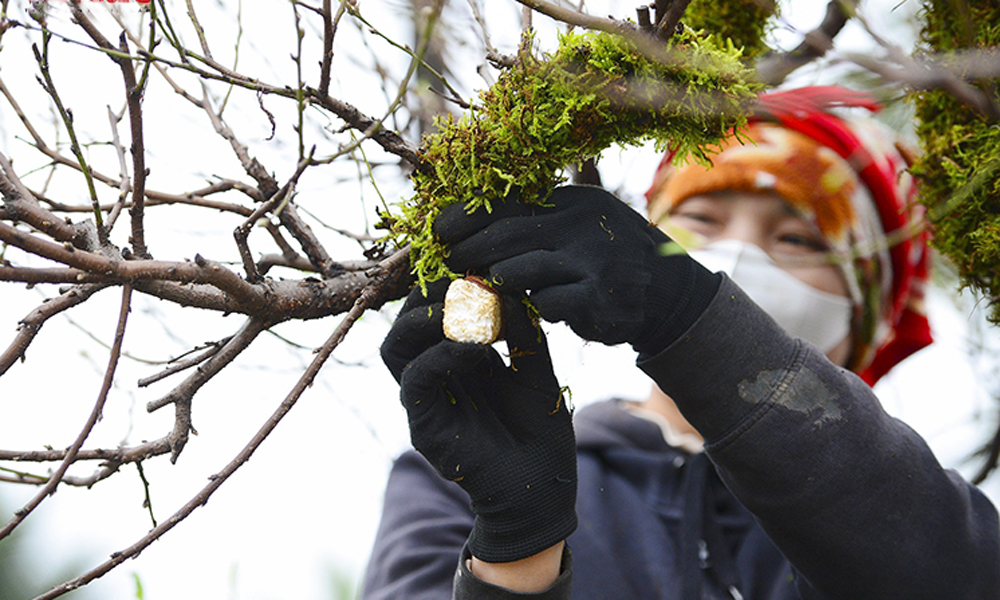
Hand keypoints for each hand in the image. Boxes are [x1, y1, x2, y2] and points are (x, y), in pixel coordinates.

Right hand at [381, 280, 576, 563]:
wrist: (542, 488)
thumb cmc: (538, 430)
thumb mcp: (537, 368)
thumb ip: (522, 330)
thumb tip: (507, 289)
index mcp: (456, 357)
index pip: (431, 309)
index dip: (445, 283)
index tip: (476, 265)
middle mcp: (433, 374)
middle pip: (405, 320)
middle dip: (431, 293)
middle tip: (466, 278)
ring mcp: (425, 400)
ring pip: (395, 346)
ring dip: (425, 319)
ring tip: (464, 308)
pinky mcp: (424, 424)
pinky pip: (415, 380)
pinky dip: (441, 355)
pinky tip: (477, 349)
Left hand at [434, 185, 719, 355]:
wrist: (664, 293)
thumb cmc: (605, 260)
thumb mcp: (577, 227)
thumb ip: (536, 223)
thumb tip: (470, 223)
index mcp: (576, 202)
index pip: (510, 203)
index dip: (468, 215)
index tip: (439, 229)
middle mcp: (586, 226)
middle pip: (508, 235)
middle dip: (470, 251)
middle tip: (446, 264)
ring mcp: (595, 262)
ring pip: (521, 271)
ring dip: (493, 282)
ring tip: (475, 289)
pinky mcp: (599, 300)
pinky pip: (546, 304)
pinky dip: (529, 308)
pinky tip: (521, 310)